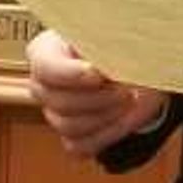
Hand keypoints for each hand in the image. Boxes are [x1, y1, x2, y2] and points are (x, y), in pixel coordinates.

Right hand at [25, 31, 168, 157]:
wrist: (139, 71)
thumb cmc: (121, 47)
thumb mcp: (115, 37)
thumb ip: (103, 45)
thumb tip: (102, 62)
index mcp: (45, 51)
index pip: (46, 68)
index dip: (72, 75)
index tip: (99, 75)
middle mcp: (43, 84)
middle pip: (57, 101)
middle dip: (98, 98)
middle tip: (125, 89)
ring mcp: (54, 112)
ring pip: (69, 126)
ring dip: (106, 116)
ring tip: (129, 100)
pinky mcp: (70, 136)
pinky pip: (81, 145)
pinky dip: (107, 134)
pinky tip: (124, 117)